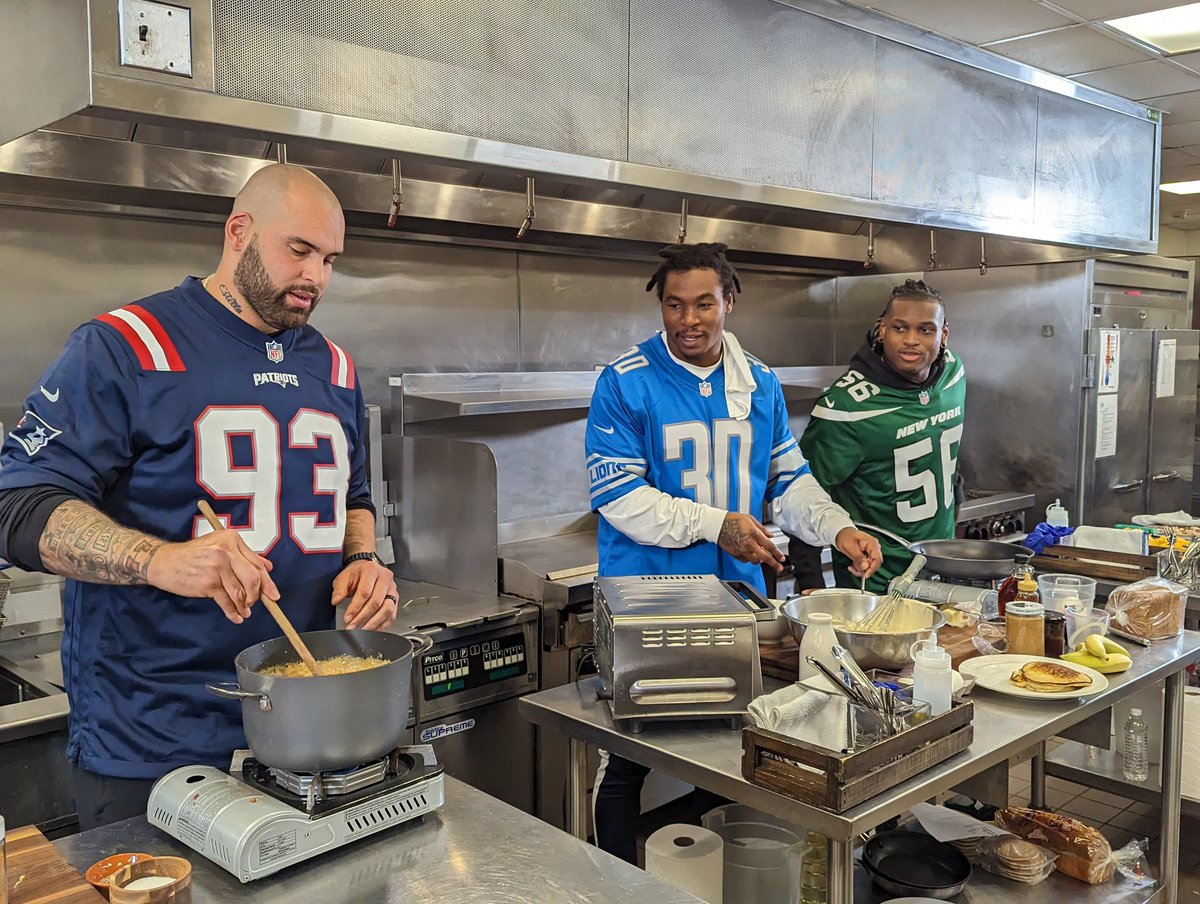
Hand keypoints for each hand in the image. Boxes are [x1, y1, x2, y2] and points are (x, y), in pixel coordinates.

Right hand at [147, 531, 278, 624]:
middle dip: (257, 595)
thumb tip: (268, 568)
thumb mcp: (219, 546)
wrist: (164, 561)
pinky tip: (235, 617)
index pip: (257, 564)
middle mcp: (226, 551)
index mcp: (232, 539)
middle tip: (256, 604)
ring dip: (244, 606)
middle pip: (253, 578)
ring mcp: (217, 567)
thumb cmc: (192, 555)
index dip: (268, 582)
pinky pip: (226, 601)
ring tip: (244, 612)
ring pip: (240, 592)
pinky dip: (232, 612)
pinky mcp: (208, 582)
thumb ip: (244, 556)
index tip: (274, 594)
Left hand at [333, 559, 398, 630]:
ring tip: (362, 630)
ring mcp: (392, 589)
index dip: (355, 607)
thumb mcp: (344, 577)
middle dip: (363, 617)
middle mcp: (385, 578)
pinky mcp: (395, 599)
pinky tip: (372, 629)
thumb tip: (336, 600)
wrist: (366, 570)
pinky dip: (382, 625)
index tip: (347, 618)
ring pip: (387, 610)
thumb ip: (339, 589)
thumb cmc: (356, 574)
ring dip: (374, 623)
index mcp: (372, 570)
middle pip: (376, 602)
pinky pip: (392, 615)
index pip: (365, 592)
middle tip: (352, 626)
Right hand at [717, 513, 785, 571]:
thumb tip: (770, 535)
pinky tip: (749, 552)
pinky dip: (749, 558)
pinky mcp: (736, 554)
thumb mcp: (750, 519)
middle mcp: (749, 544)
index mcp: (754, 534)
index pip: (770, 546)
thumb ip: (762, 529)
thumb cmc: (732, 520)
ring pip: (755, 561)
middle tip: (779, 568)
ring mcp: (742, 550)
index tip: (781, 558)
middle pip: (765, 558)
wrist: (718, 525)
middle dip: (774, 564)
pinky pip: (746, 560)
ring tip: (760, 556)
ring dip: (759, 559)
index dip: (777, 553)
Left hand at [834, 527, 882, 578]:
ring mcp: (870, 552)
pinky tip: (853, 566)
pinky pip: (865, 565)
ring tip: (852, 567)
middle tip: (855, 570)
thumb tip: (865, 567)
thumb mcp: (850, 547)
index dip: (872, 568)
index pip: (877, 559)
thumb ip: (858, 557)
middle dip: (864, 569)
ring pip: (869, 566)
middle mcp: (873, 547)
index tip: (865, 575)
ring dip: (860, 569)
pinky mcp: (866, 555)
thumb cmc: (845, 536)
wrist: (840, 533)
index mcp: (872, 543)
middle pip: (874, 563)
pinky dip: (859, 568)